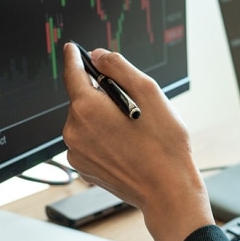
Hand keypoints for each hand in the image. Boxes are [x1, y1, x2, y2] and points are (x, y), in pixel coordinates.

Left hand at [61, 43, 212, 240]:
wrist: (166, 190)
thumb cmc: (163, 144)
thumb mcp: (148, 91)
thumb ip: (119, 67)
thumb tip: (99, 56)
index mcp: (86, 108)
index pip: (73, 74)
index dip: (75, 58)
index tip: (72, 49)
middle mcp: (74, 131)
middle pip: (83, 100)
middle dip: (102, 97)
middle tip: (131, 106)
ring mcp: (76, 153)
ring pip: (86, 123)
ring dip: (103, 120)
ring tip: (132, 132)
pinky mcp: (83, 169)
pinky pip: (88, 143)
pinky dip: (102, 139)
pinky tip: (125, 147)